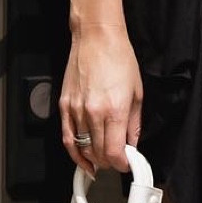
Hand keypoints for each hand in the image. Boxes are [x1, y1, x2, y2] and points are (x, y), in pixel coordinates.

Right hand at [61, 21, 143, 177]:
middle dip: (110, 162)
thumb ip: (134, 124)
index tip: (126, 164)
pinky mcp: (64, 105)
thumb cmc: (118, 58)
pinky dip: (74, 152)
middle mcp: (94, 113)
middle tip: (117, 159)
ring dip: (94, 158)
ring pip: (82, 148)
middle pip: (99, 154)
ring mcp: (76, 110)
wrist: (97, 38)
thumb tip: (132, 144)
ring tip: (102, 159)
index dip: (122, 164)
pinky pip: (67, 137)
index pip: (115, 152)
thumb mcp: (137, 93)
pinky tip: (81, 159)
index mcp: (115, 110)